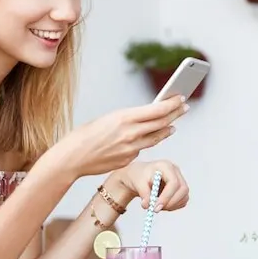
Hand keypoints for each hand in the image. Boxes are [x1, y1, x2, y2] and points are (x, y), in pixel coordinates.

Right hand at [55, 95, 188, 177]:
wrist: (72, 158)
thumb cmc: (86, 134)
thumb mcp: (108, 119)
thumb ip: (128, 119)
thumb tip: (145, 117)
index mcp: (124, 117)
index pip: (157, 110)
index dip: (172, 104)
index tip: (181, 98)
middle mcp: (130, 133)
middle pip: (161, 123)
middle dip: (175, 114)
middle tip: (185, 108)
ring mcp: (131, 149)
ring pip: (156, 138)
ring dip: (167, 130)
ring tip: (174, 125)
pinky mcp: (128, 160)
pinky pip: (142, 149)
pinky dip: (147, 142)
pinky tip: (150, 138)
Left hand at [117, 160, 188, 211]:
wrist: (139, 176)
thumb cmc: (138, 176)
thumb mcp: (137, 183)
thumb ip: (143, 194)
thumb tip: (147, 205)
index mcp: (166, 166)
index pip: (174, 182)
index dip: (167, 196)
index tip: (156, 207)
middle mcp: (175, 171)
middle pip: (183, 189)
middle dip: (171, 203)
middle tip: (156, 209)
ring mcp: (180, 180)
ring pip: (184, 197)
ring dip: (172, 205)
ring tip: (156, 205)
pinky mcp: (180, 189)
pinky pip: (182, 201)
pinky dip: (173, 206)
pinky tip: (162, 204)